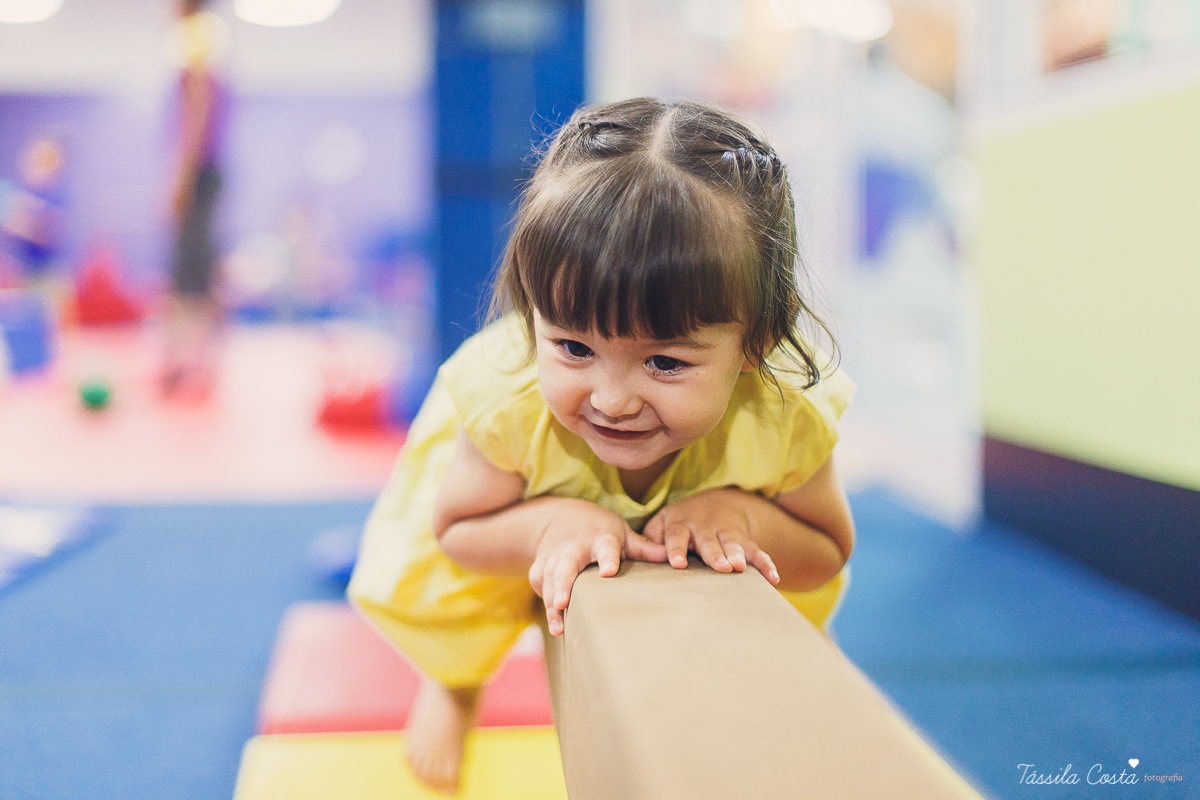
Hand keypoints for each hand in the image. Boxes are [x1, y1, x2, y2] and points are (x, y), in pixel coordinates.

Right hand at [527, 497, 665, 635]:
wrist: (559, 514)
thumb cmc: (599, 529)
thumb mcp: (623, 533)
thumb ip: (645, 548)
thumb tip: (676, 560)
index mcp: (601, 538)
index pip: (606, 548)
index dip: (607, 559)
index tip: (609, 572)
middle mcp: (575, 547)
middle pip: (567, 565)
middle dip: (564, 584)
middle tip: (564, 603)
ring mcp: (555, 555)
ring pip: (551, 578)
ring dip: (551, 601)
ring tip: (558, 627)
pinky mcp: (541, 564)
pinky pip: (539, 582)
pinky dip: (543, 599)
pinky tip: (554, 622)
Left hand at [642, 488, 779, 584]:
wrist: (715, 504)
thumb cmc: (679, 523)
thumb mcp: (661, 524)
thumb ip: (649, 539)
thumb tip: (637, 555)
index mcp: (680, 523)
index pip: (676, 535)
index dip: (676, 549)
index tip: (677, 563)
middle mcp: (704, 526)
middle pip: (708, 540)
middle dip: (714, 553)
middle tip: (721, 566)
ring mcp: (725, 531)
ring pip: (732, 543)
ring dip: (737, 554)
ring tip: (740, 568)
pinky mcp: (743, 538)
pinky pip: (756, 550)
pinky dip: (765, 564)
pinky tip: (773, 579)